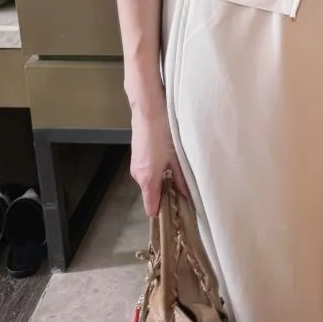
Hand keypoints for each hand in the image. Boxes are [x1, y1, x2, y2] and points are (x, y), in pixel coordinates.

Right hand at [130, 101, 190, 216]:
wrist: (148, 109)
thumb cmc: (163, 132)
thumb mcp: (176, 156)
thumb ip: (181, 178)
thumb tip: (187, 195)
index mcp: (148, 180)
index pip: (151, 208)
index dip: (164, 212)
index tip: (177, 212)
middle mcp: (138, 176)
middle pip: (151, 194)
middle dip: (165, 194)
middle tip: (183, 189)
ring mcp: (135, 166)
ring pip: (149, 182)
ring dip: (161, 180)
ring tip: (177, 171)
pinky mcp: (136, 156)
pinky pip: (146, 171)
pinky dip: (156, 170)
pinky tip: (168, 160)